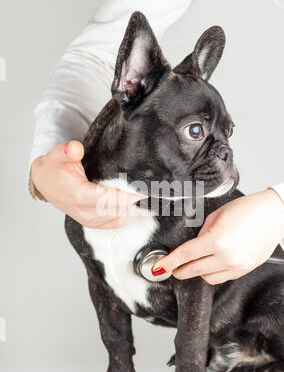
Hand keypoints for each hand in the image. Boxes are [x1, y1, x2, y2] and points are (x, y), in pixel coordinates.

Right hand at [30, 141, 145, 228]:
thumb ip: (69, 150)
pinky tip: (132, 204)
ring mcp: (87, 219)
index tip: (144, 190)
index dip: (129, 195)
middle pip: (117, 210)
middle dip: (134, 200)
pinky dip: (124, 214)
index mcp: (79, 195)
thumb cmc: (54, 168)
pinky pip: (113, 223)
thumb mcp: (59, 153)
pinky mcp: (91, 222)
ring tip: (143, 195)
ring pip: (117, 217)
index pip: (110, 199)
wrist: (44, 182)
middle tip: (150, 189)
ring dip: (130, 207)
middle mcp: (84, 211)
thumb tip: (75, 148)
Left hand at [152, 189, 283, 283]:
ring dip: (197, 271)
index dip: (169, 262)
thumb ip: (201, 233)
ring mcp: (236, 266)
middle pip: (194, 270)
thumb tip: (190, 246)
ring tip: (194, 262)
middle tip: (171, 267)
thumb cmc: (247, 210)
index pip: (185, 255)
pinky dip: (212, 273)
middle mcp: (226, 257)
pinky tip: (210, 264)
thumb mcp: (216, 216)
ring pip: (207, 278)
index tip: (158, 267)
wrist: (273, 216)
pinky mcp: (244, 270)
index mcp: (216, 240)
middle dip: (179, 270)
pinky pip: (221, 278)